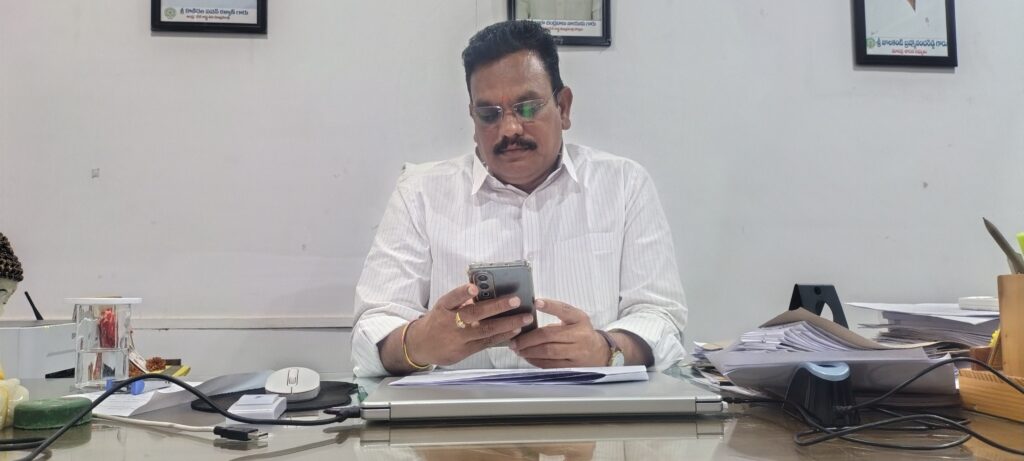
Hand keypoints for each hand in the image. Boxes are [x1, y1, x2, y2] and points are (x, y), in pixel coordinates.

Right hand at [406, 283, 534, 365]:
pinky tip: (515, 330)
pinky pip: (487, 342)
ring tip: (524, 318)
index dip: (463, 293)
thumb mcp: (444, 307)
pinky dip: (502, 336)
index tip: (474, 288)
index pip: (452, 298)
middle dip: (497, 307)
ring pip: (485, 330)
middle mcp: (450, 322)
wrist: (421, 345)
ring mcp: (458, 338)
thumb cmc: (438, 320)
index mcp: (443, 307)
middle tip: (515, 300)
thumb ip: (462, 300)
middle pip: (474, 314)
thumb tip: (488, 291)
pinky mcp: (465, 350)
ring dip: (507, 324)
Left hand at [509, 299, 608, 367]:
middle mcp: (580, 335)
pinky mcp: (573, 366)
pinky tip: (527, 357)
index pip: (564, 311)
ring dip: (529, 351)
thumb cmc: (580, 332)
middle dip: (528, 338)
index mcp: (580, 319)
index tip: (536, 302)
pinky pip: (550, 364)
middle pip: (550, 335)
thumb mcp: (575, 319)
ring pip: (548, 352)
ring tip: (518, 349)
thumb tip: (530, 315)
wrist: (600, 352)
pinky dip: (536, 361)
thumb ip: (558, 315)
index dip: (550, 306)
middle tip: (514, 340)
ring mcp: (577, 352)